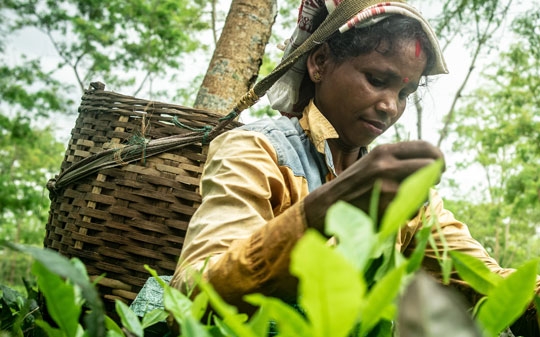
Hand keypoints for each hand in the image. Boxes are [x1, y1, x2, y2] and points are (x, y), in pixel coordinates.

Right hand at [304, 140, 443, 230]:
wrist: (330, 204)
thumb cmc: (355, 184)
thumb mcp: (373, 162)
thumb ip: (397, 159)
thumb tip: (430, 161)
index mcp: (384, 151)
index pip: (425, 146)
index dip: (438, 156)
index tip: (440, 166)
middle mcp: (387, 164)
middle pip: (431, 165)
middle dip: (437, 175)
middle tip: (434, 183)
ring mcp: (388, 185)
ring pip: (426, 187)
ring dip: (423, 194)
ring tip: (409, 198)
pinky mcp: (388, 205)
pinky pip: (414, 206)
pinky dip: (411, 209)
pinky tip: (397, 210)